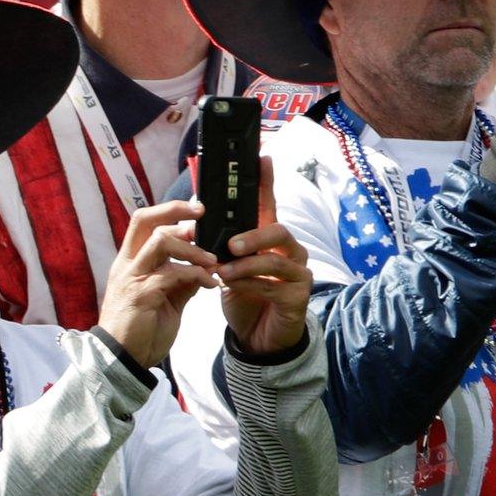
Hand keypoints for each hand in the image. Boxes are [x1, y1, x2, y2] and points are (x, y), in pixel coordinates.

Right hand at [98, 199, 219, 369]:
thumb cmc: (143, 329)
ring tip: (212, 261)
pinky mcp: (141, 295)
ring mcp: (131, 278)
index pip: (143, 222)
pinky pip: (171, 274)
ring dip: (191, 248)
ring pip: (160, 243)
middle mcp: (127, 265)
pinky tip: (211, 284)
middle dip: (176, 212)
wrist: (124, 361)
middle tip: (203, 217)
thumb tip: (206, 264)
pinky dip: (196, 275)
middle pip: (145, 221)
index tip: (197, 209)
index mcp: (131, 262)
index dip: (169, 210)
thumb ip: (182, 280)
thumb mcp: (167, 299)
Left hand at [217, 159, 314, 356]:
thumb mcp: (229, 267)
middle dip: (254, 235)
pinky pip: (274, 287)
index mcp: (270, 240)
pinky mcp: (298, 296)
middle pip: (279, 230)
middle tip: (230, 245)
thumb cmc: (245, 296)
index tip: (263, 157)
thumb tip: (197, 217)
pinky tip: (232, 289)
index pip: (268, 205)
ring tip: (223, 272)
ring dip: (245, 265)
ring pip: (276, 260)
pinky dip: (249, 286)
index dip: (266, 182)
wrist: (258, 337)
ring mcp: (298, 273)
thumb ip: (221, 244)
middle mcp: (289, 251)